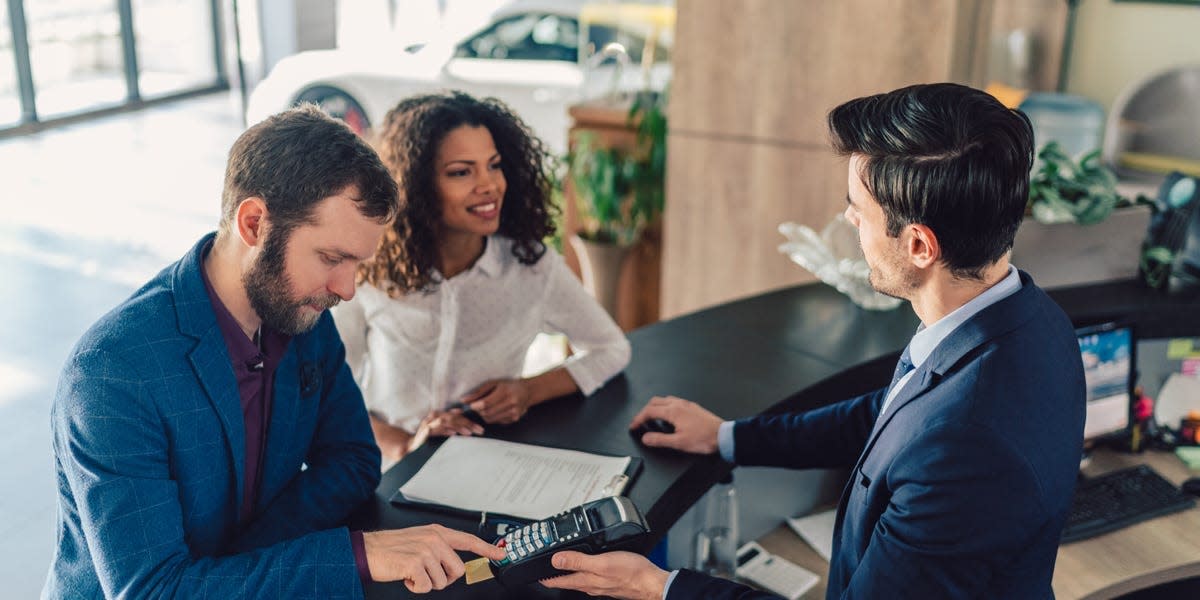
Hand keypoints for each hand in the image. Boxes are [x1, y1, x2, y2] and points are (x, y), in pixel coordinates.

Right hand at [363, 525, 505, 592]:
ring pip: (442, 581)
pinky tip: (406, 577)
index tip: (501, 554)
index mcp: (437, 532)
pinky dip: (416, 588)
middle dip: (443, 578)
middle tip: (426, 573)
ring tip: (412, 572)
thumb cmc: (392, 548)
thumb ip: (439, 548)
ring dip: (426, 583)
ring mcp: (426, 551)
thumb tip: (454, 564)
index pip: (468, 540)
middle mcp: (434, 539)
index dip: (487, 549)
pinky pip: (427, 587)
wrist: (369, 550)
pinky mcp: (416, 564)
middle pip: (457, 569)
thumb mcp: (420, 540)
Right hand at [407, 410, 483, 452]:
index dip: (469, 420)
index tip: (480, 427)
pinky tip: (454, 434)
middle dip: (468, 423)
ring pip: (447, 421)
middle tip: (480, 430)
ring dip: (459, 426)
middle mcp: (433, 417)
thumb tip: (467, 427)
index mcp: (439, 416)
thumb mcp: (442, 433)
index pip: (457, 415)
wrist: (411, 448)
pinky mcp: (425, 432)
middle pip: (454, 417)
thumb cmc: (428, 441)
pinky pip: (437, 428)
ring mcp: (428, 423)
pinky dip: (445, 430)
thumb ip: (452, 428)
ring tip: (470, 433)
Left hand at [464, 379, 532, 424]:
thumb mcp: (493, 383)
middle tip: (477, 406)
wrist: (527, 391)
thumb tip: (463, 400)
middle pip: (487, 413)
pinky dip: (492, 417)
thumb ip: (478, 392)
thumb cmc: (508, 385)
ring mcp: (514, 413)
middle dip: (479, 411)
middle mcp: (511, 403)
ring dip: (485, 415)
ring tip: (487, 407)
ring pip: (491, 419)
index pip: (487, 403)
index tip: (471, 405)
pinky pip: (497, 421)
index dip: (476, 406)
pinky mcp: (514, 419)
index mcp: (506, 391)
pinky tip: (496, 410)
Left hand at [541, 551, 668, 599]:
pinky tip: (587, 563)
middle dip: (553, 573)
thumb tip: (556, 560)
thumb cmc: (631, 573)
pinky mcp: (608, 581)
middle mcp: (590, 585)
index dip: (543, 576)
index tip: (533, 572)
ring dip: (568, 570)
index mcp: (585, 580)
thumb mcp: (601, 562)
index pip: (557, 580)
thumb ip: (578, 561)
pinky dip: (583, 569)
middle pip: (565, 580)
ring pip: (577, 578)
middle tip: (544, 565)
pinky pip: (590, 576)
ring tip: (561, 562)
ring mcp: (599, 584)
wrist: (651, 583)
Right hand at [629, 396, 722, 454]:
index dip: (638, 419)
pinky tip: (669, 417)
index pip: (649, 411)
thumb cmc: (705, 439)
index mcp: (673, 412)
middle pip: (655, 402)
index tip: (634, 426)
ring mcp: (687, 405)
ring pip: (665, 400)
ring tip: (652, 418)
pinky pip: (674, 402)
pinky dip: (666, 407)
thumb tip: (646, 438)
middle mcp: (679, 405)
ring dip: (655, 407)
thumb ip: (659, 440)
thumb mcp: (678, 443)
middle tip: (640, 421)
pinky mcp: (693, 407)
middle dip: (644, 411)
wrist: (723, 436)